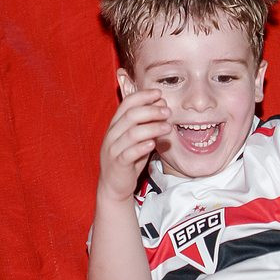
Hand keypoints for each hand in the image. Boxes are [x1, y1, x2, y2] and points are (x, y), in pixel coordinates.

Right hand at [98, 88, 170, 202]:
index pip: (127, 103)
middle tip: (168, 111)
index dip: (143, 96)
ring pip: (132, 133)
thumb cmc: (129, 158)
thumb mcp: (138, 139)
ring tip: (168, 127)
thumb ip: (148, 123)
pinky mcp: (117, 164)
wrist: (114, 186)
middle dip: (151, 111)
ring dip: (152, 127)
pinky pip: (129, 153)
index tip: (159, 94)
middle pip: (131, 116)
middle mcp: (112, 134)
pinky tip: (153, 143)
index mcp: (115, 124)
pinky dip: (142, 147)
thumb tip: (162, 105)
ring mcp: (113, 149)